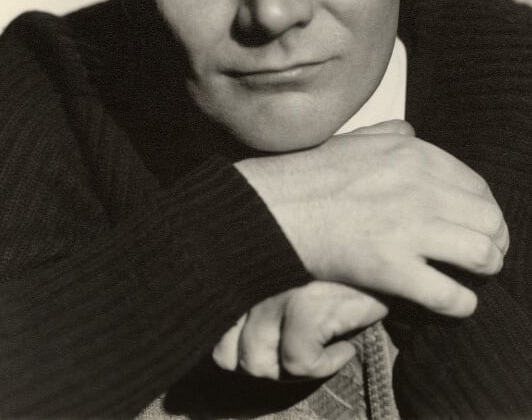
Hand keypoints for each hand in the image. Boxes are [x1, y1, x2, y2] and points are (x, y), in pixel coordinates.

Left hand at [213, 281, 386, 379]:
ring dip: (293, 370)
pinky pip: (298, 363)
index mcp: (245, 271)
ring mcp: (278, 289)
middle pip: (229, 355)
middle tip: (300, 352)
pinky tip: (345, 348)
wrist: (391, 251)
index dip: (232, 350)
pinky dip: (324, 367)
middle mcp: (253, 276)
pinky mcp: (307, 303)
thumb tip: (231, 350)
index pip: (213, 329)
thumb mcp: (292, 277)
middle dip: (267, 365)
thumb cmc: (340, 267)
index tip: (265, 347)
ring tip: (318, 350)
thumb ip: (261, 299)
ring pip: (257, 362)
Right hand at [236, 120, 508, 316]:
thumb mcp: (353, 139)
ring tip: (471, 277)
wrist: (273, 207)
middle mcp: (418, 185)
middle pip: (489, 220)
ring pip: (482, 255)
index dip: (485, 212)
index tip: (479, 227)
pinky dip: (461, 304)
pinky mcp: (391, 267)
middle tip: (483, 256)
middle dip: (493, 241)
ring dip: (483, 270)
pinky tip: (455, 302)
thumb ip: (388, 133)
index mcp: (413, 153)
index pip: (478, 186)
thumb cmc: (309, 174)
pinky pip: (450, 295)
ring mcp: (407, 226)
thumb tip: (412, 132)